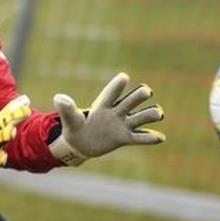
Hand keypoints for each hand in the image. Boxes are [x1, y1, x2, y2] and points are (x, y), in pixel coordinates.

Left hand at [49, 73, 164, 165]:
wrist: (81, 144)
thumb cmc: (74, 128)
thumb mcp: (70, 120)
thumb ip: (67, 109)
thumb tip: (58, 97)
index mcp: (102, 105)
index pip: (111, 93)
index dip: (117, 86)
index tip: (124, 76)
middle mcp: (116, 112)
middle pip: (131, 100)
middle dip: (139, 95)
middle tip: (146, 92)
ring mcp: (122, 124)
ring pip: (140, 117)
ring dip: (150, 114)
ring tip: (158, 114)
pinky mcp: (125, 138)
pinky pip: (140, 138)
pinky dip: (150, 138)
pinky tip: (161, 137)